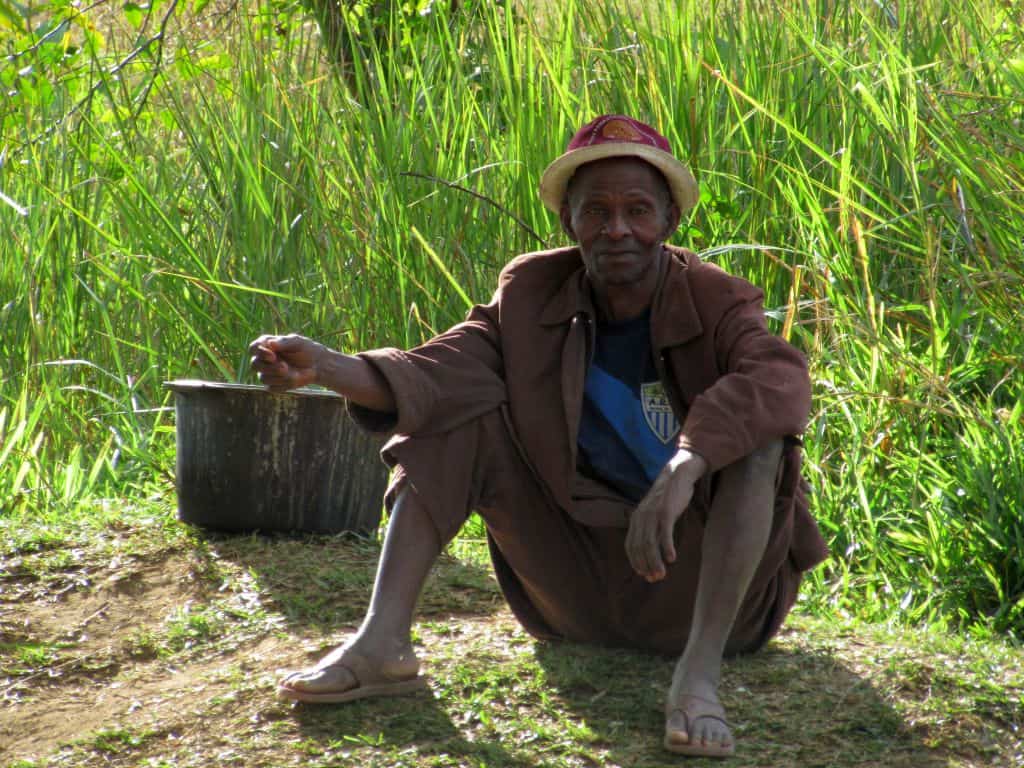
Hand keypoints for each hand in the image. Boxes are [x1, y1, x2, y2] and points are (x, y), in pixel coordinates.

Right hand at [248, 334, 325, 391]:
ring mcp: (267, 373)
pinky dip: (284, 384)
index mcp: (266, 345)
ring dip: (279, 376)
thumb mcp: (298, 342)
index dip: (259, 352)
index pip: (253, 348)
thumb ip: (284, 342)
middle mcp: (263, 360)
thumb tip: (270, 344)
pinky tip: (294, 378)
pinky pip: (272, 388)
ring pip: (263, 378)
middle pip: (255, 364)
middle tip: (284, 367)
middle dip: (269, 367)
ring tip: (293, 373)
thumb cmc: (306, 349)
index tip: (272, 356)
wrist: (317, 365)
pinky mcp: (273, 385)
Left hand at [625, 448, 707, 581]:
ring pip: (650, 544)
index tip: (644, 574)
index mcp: (636, 519)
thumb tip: (654, 552)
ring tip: (661, 574)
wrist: (677, 475)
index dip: (636, 562)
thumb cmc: (668, 499)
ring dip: (655, 562)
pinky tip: (671, 558)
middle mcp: (641, 518)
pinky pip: (665, 533)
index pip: (630, 546)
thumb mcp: (655, 514)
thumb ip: (652, 530)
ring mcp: (652, 515)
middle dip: (646, 566)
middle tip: (655, 579)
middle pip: (640, 548)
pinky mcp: (666, 512)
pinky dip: (667, 547)